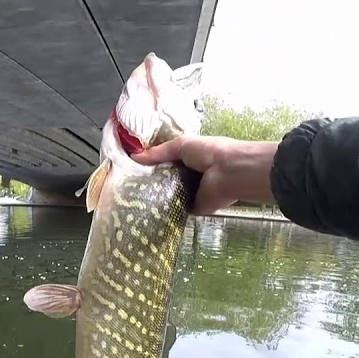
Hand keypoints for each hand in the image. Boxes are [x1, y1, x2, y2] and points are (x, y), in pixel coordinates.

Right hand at [133, 136, 278, 214]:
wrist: (230, 173)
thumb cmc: (209, 153)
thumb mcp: (181, 146)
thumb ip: (158, 153)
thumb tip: (134, 157)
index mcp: (188, 158)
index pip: (165, 163)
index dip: (149, 165)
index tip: (130, 170)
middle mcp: (189, 175)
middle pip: (165, 180)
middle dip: (149, 183)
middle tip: (127, 187)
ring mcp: (191, 193)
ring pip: (169, 196)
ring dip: (156, 197)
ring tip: (133, 200)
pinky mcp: (194, 208)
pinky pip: (176, 210)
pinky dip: (165, 210)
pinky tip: (148, 211)